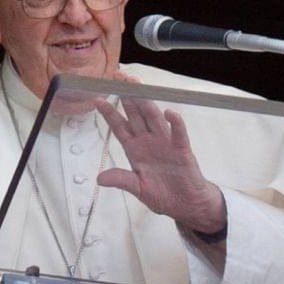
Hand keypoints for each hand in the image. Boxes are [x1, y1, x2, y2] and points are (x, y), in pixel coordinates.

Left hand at [94, 90, 225, 234]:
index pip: (120, 127)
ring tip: (137, 86)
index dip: (109, 114)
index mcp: (135, 149)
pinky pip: (178, 134)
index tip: (97, 99)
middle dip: (127, 96)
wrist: (185, 205)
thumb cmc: (163, 194)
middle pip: (136, 115)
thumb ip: (121, 180)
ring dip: (146, 101)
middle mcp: (149, 141)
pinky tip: (169, 113)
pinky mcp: (181, 150)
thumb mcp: (138, 189)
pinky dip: (175, 123)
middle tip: (120, 78)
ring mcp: (165, 144)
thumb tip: (100, 178)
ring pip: (153, 118)